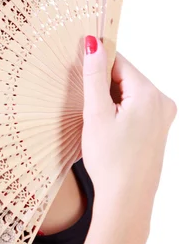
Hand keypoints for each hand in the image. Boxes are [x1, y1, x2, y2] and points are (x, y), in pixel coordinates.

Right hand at [81, 36, 176, 221]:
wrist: (127, 200)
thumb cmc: (110, 160)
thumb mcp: (96, 113)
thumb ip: (95, 75)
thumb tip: (94, 43)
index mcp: (149, 94)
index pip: (120, 62)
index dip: (98, 65)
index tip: (80, 74)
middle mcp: (162, 102)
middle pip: (126, 77)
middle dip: (104, 85)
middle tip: (87, 106)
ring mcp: (163, 116)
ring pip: (130, 92)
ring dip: (111, 98)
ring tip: (98, 121)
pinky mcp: (158, 128)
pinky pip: (136, 107)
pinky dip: (120, 110)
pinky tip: (109, 129)